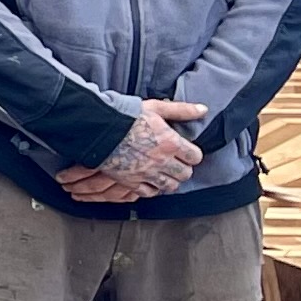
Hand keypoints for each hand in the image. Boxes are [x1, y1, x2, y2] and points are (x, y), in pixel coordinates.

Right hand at [79, 98, 206, 201]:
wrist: (98, 128)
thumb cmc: (125, 116)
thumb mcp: (156, 108)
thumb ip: (181, 110)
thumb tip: (203, 110)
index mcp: (171, 143)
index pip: (196, 157)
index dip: (192, 154)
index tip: (186, 152)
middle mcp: (162, 161)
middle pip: (185, 174)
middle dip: (183, 168)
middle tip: (176, 162)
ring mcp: (146, 173)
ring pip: (170, 186)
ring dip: (169, 180)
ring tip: (164, 173)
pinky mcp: (131, 181)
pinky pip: (148, 192)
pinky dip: (151, 188)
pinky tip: (150, 181)